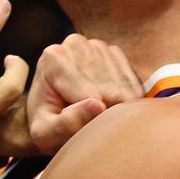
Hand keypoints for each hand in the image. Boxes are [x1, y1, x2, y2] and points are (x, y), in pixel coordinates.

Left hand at [26, 34, 141, 153]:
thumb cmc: (44, 126)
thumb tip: (97, 105)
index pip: (92, 96)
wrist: (48, 113)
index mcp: (54, 58)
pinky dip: (127, 101)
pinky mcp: (115, 54)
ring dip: (117, 108)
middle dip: (106, 114)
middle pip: (112, 91)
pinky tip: (107, 105)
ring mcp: (98, 46)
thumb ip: (65, 124)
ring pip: (127, 89)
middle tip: (89, 123)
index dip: (91, 121)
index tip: (78, 128)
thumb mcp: (45, 134)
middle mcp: (76, 44)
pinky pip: (135, 84)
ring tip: (94, 113)